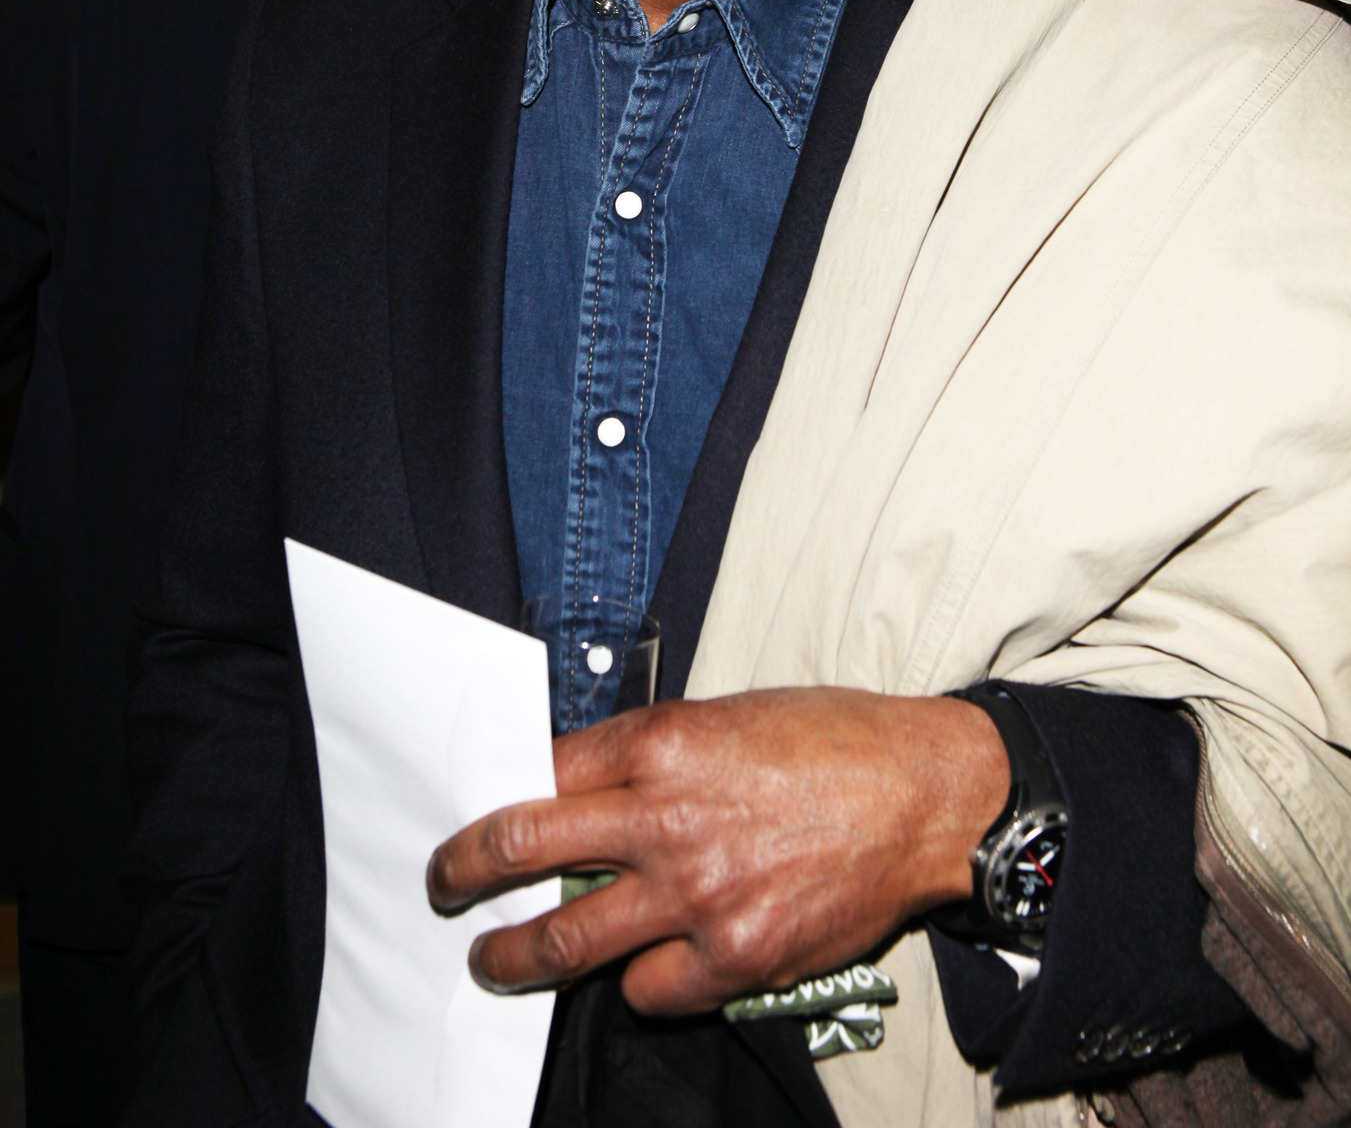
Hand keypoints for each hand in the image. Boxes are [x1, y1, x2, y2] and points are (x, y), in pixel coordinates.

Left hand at [426, 688, 1008, 1015]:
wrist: (924, 796)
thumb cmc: (834, 743)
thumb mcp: (729, 714)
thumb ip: (652, 753)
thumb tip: (583, 786)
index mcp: (663, 742)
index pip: (543, 773)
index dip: (503, 797)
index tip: (482, 817)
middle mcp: (666, 818)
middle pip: (522, 848)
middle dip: (465, 871)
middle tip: (446, 884)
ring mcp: (698, 896)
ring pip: (566, 941)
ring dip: (516, 955)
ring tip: (496, 960)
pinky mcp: (736, 959)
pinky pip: (649, 991)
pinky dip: (638, 982)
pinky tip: (642, 967)